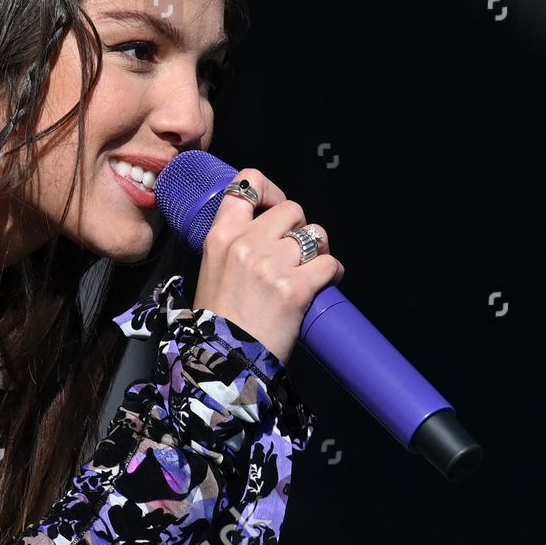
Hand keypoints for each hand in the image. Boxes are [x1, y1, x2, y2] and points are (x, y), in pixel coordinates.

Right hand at [190, 168, 344, 363]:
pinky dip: (333, 273)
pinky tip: (325, 284)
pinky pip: (329, 264)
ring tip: (312, 270)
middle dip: (301, 228)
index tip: (277, 208)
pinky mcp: (295, 288)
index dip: (271, 190)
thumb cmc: (219, 321)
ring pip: (314, 235)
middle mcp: (246, 244)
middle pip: (292, 209)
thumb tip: (265, 235)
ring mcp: (271, 265)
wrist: (225, 360)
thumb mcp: (212, 271)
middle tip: (299, 252)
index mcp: (220, 237)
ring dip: (318, 251)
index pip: (247, 184)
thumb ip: (234, 247)